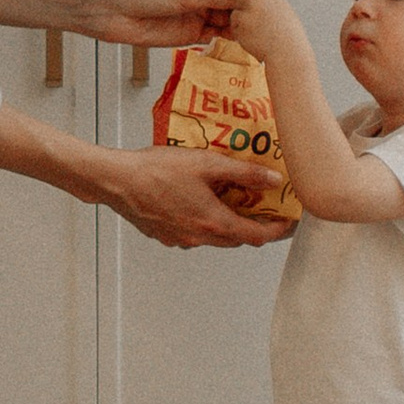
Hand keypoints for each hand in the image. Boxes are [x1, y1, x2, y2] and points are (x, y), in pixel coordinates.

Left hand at [93, 0, 258, 48]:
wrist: (112, 11)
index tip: (272, 6)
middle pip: (235, 5)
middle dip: (249, 15)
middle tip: (270, 26)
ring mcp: (198, 13)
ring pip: (228, 22)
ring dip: (241, 29)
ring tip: (260, 37)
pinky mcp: (190, 33)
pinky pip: (216, 36)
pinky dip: (227, 41)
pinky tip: (241, 45)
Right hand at [100, 146, 288, 249]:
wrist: (117, 180)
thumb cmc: (156, 170)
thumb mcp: (207, 164)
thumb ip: (243, 173)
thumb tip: (272, 180)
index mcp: (213, 222)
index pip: (257, 236)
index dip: (277, 231)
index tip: (287, 221)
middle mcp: (198, 237)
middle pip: (236, 238)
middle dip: (253, 225)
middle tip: (262, 206)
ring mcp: (179, 239)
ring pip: (213, 236)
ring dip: (226, 222)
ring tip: (227, 197)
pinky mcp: (163, 235)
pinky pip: (192, 232)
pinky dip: (202, 220)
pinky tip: (195, 199)